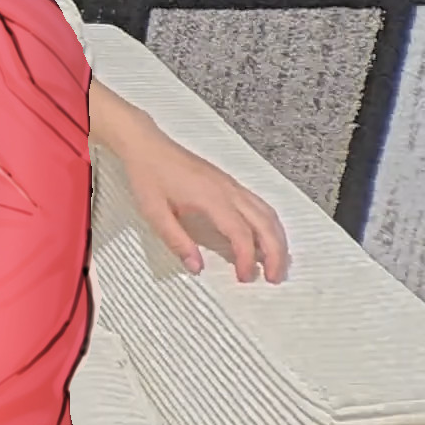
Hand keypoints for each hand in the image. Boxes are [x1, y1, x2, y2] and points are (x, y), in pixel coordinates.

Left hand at [119, 130, 289, 283]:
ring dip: (277, 240)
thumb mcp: (154, 213)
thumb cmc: (148, 177)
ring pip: (268, 213)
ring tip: (276, 265)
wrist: (147, 146)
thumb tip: (196, 268)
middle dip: (276, 253)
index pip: (241, 233)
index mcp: (211, 198)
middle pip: (265, 224)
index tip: (244, 278)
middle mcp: (229, 191)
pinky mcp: (229, 183)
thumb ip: (177, 241)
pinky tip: (265, 239)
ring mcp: (232, 185)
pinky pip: (260, 205)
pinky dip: (269, 225)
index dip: (247, 259)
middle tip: (274, 278)